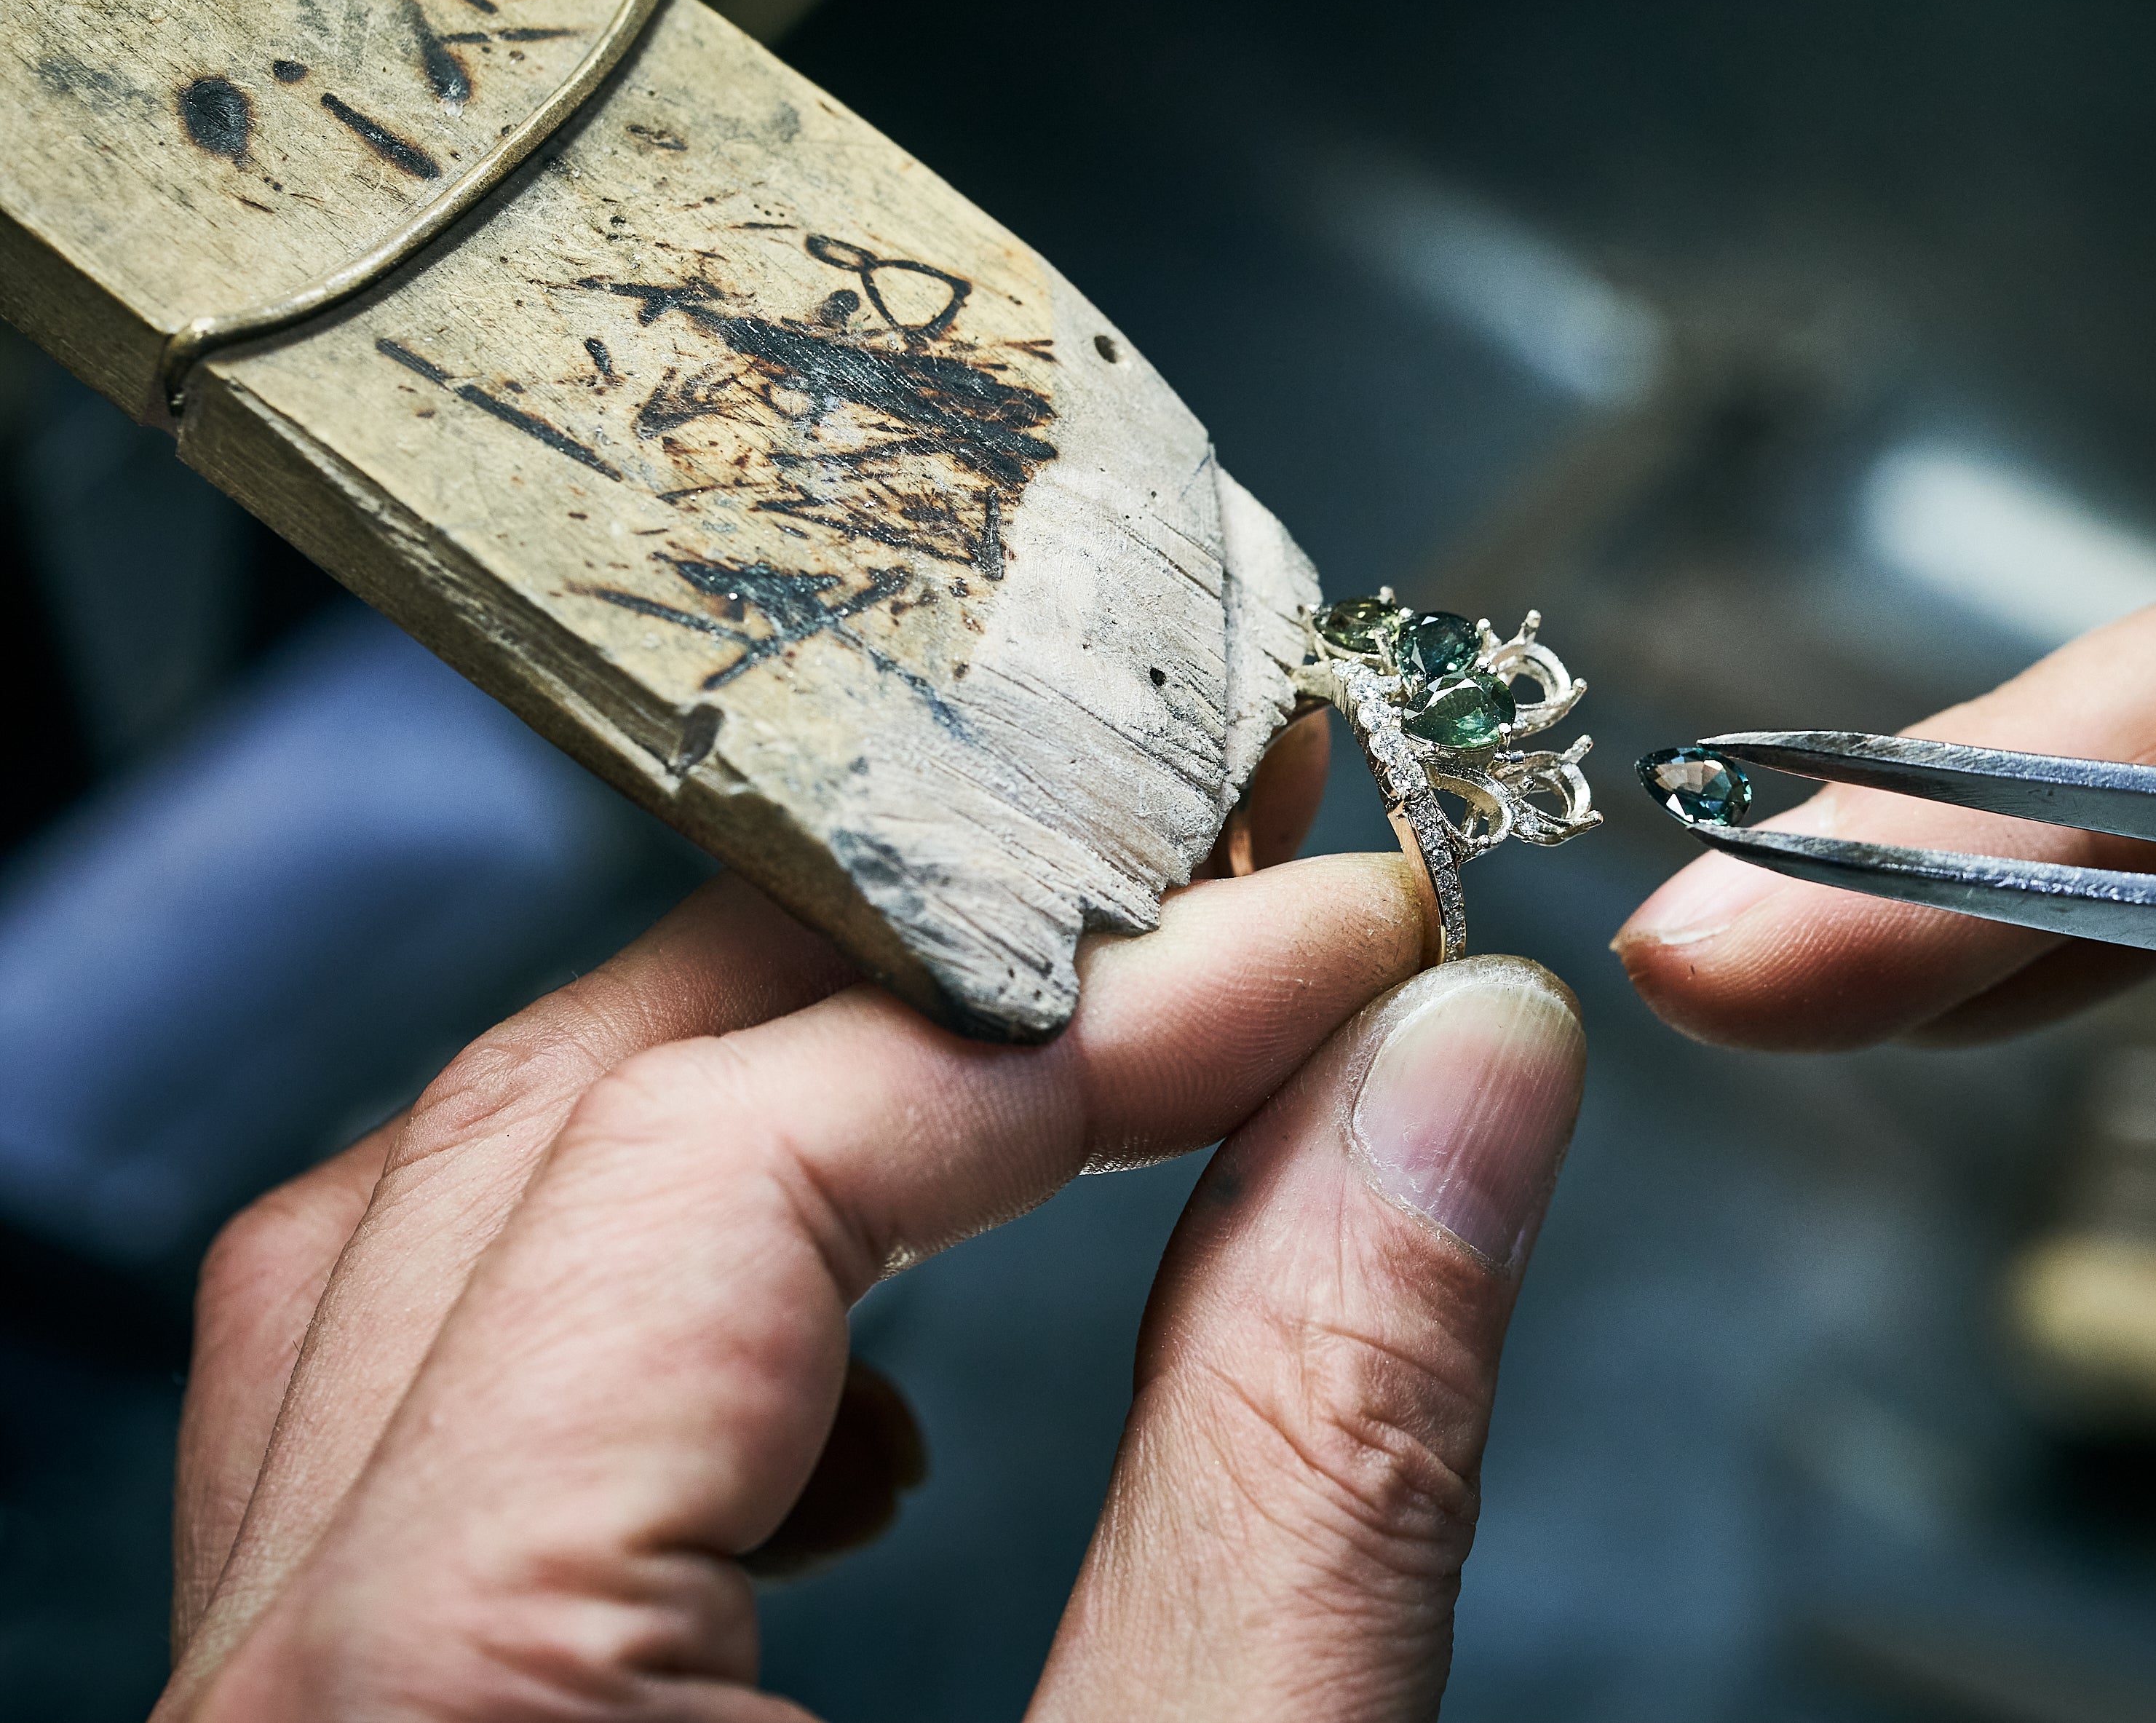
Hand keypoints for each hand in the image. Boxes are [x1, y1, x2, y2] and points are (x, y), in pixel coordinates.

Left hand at [162, 841, 1585, 1716]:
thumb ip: (1312, 1470)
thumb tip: (1452, 1084)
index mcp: (443, 1701)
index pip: (745, 1154)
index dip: (1089, 1005)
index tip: (1334, 942)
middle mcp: (288, 1691)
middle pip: (551, 1135)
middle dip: (922, 986)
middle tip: (1210, 927)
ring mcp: (293, 1716)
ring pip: (440, 1244)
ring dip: (768, 1104)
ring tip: (1053, 1088)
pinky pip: (406, 1427)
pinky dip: (644, 1302)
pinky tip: (857, 1388)